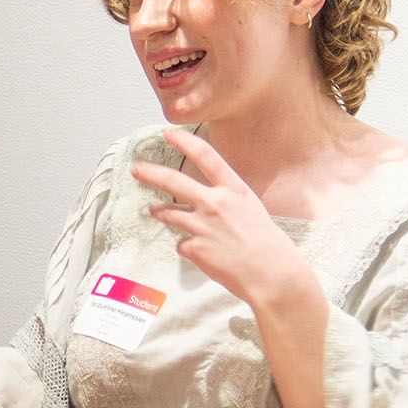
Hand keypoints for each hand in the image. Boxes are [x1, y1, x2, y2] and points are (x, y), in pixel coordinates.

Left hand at [130, 127, 318, 312]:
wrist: (271, 274)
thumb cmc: (267, 245)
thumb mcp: (251, 210)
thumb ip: (227, 201)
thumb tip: (206, 200)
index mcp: (235, 190)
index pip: (207, 157)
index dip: (185, 142)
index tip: (169, 133)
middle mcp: (215, 203)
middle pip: (173, 181)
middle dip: (150, 173)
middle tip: (136, 168)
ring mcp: (202, 226)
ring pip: (168, 213)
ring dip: (158, 211)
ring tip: (153, 210)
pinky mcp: (194, 248)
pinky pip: (182, 244)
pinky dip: (189, 248)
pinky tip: (204, 254)